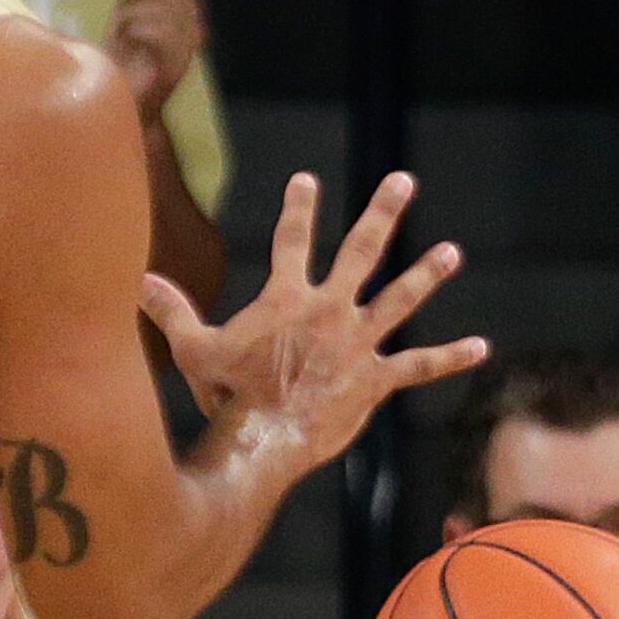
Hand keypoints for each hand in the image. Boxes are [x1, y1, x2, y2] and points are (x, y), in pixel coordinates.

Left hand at [105, 0, 208, 123]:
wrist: (117, 99)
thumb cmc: (121, 54)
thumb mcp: (129, 7)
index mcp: (183, 9)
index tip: (126, 2)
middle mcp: (192, 27)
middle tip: (122, 21)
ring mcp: (186, 47)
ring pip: (160, 4)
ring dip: (131, 15)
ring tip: (124, 36)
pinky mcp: (176, 65)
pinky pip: (157, 30)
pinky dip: (136, 32)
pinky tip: (130, 45)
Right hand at [141, 172, 487, 470]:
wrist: (264, 439)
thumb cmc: (227, 396)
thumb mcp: (194, 349)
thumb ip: (171, 310)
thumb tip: (137, 280)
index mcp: (287, 298)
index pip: (292, 239)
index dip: (299, 207)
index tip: (307, 180)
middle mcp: (329, 310)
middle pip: (361, 250)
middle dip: (382, 212)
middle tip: (403, 180)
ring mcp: (357, 343)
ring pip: (399, 299)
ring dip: (427, 274)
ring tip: (452, 251)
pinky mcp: (376, 380)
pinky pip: (419, 367)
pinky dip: (450, 358)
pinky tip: (482, 347)